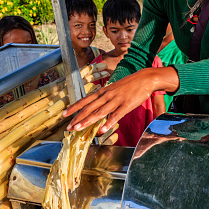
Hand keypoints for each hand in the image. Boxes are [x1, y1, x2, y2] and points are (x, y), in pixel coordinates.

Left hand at [64, 67, 178, 133]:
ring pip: (99, 112)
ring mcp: (116, 100)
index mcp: (103, 92)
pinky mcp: (126, 105)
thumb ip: (105, 100)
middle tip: (68, 127)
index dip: (74, 108)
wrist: (145, 78)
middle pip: (89, 108)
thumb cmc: (129, 85)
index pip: (85, 100)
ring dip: (87, 121)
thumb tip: (98, 110)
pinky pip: (116, 115)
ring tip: (78, 129)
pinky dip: (108, 123)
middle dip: (77, 118)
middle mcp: (107, 95)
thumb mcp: (113, 90)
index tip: (64, 114)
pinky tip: (101, 130)